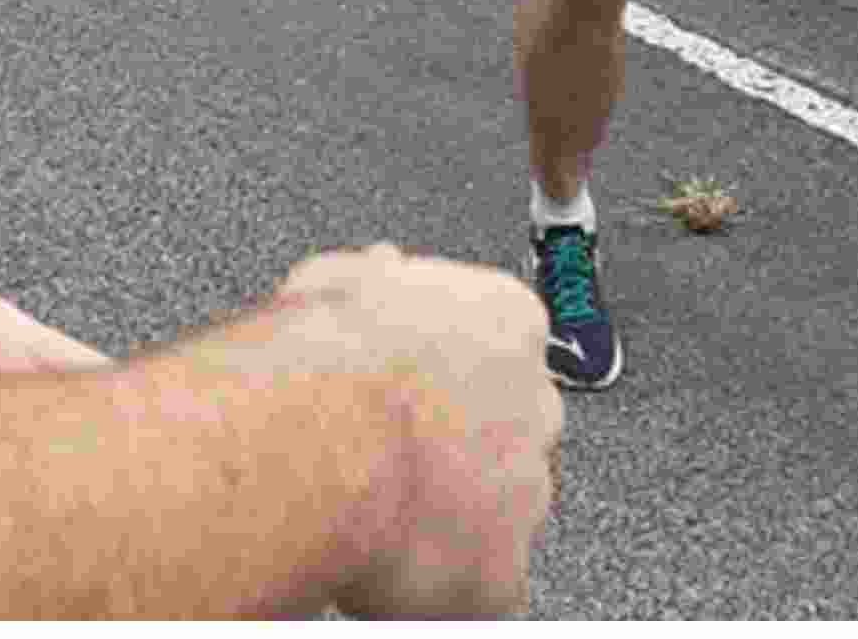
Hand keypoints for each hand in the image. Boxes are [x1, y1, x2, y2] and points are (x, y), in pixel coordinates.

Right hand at [273, 244, 559, 617]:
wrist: (322, 434)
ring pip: (495, 510)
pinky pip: (479, 586)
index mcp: (505, 321)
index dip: (450, 369)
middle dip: (458, 444)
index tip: (416, 382)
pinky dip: (436, 582)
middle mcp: (535, 406)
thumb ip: (377, 282)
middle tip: (393, 451)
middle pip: (507, 429)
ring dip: (448, 513)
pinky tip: (388, 563)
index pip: (502, 342)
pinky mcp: (503, 574)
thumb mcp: (339, 278)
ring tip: (378, 508)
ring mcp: (528, 492)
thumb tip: (380, 271)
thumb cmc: (325, 355)